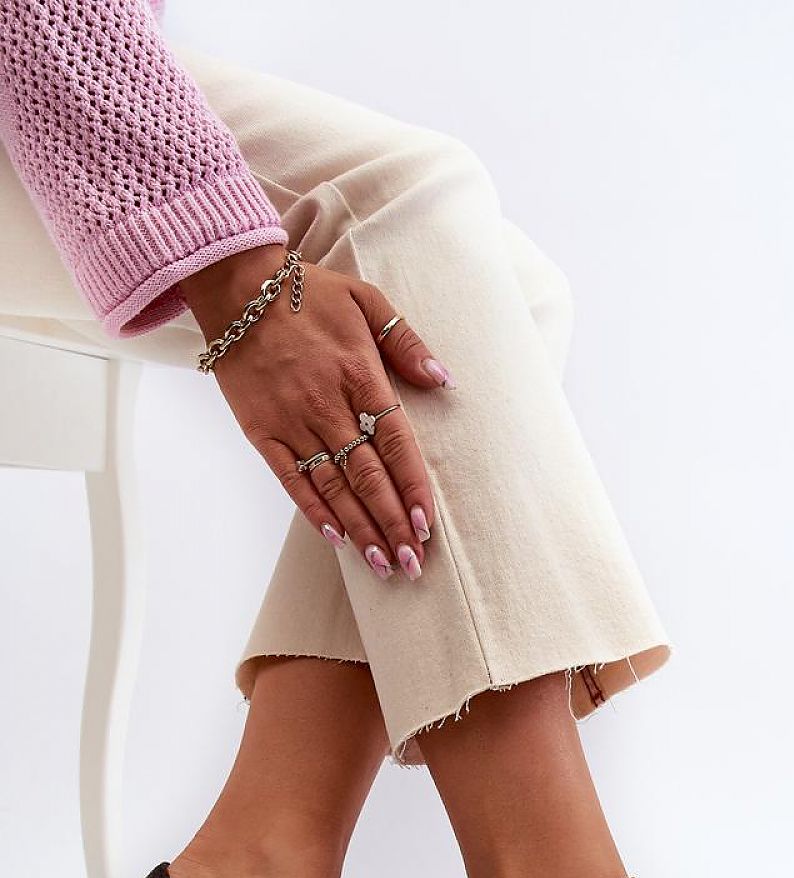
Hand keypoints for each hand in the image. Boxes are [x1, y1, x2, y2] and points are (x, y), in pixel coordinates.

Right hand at [180, 247, 454, 579]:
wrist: (237, 287)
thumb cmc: (308, 293)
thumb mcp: (367, 300)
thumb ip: (407, 342)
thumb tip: (443, 379)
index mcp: (361, 374)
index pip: (397, 442)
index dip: (413, 486)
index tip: (427, 523)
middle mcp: (328, 404)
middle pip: (369, 476)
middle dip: (393, 522)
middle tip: (412, 562)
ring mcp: (293, 421)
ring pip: (333, 486)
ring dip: (360, 528)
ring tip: (382, 562)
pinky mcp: (262, 431)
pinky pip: (291, 479)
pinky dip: (314, 510)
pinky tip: (335, 538)